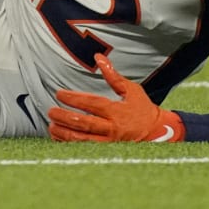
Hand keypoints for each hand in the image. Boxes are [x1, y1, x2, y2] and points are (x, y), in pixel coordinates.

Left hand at [48, 56, 184, 143]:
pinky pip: (85, 149)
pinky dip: (70, 145)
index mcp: (116, 111)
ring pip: (82, 140)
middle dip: (64, 117)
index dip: (73, 99)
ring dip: (64, 133)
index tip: (59, 94)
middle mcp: (112, 128)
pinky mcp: (107, 151)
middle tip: (50, 111)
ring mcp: (109, 142)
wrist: (157, 133)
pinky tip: (59, 138)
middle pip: (84, 124)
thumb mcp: (131, 89)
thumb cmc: (142, 108)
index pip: (91, 104)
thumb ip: (113, 75)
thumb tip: (98, 57)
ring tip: (51, 126)